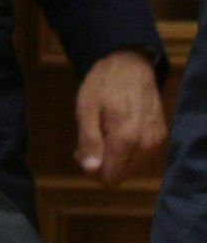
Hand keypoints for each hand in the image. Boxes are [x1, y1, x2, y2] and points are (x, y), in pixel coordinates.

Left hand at [76, 49, 166, 183]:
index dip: (91, 169)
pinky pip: (141, 157)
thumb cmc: (103, 85)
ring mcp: (157, 141)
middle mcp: (147, 144)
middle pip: (121, 175)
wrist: (131, 65)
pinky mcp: (161, 136)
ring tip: (103, 134)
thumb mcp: (86, 110)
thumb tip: (91, 170)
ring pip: (131, 168)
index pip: (110, 178)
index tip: (81, 151)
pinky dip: (127, 151)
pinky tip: (117, 132)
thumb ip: (89, 142)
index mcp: (127, 139)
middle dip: (102, 164)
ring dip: (115, 158)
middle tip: (89, 141)